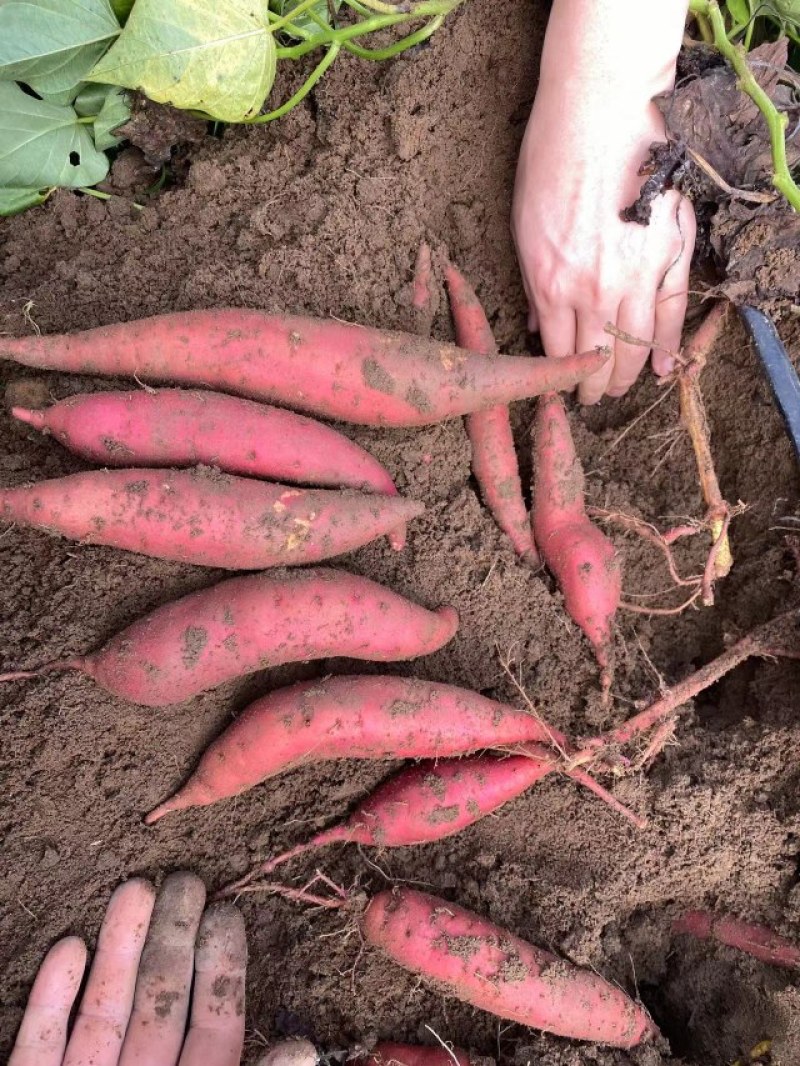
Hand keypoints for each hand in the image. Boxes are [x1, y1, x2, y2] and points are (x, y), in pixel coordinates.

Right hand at [10, 872, 246, 1065]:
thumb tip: (301, 1048)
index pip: (212, 1025)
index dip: (219, 969)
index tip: (223, 912)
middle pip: (156, 1002)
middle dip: (170, 938)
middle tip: (184, 880)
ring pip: (103, 1008)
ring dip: (117, 947)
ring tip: (135, 887)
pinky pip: (40, 1043)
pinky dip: (51, 998)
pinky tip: (69, 947)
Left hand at [512, 0, 695, 403]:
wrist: (601, 113)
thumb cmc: (552, 159)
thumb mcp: (523, 226)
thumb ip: (534, 282)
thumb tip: (540, 324)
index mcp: (550, 285)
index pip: (557, 355)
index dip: (560, 380)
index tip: (561, 391)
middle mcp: (593, 292)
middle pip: (596, 360)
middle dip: (593, 388)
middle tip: (592, 398)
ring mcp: (635, 277)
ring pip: (635, 347)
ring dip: (627, 376)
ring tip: (619, 388)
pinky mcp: (669, 257)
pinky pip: (671, 316)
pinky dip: (669, 347)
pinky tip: (665, 369)